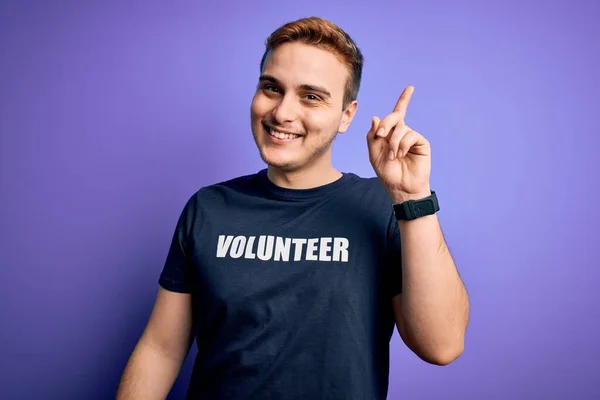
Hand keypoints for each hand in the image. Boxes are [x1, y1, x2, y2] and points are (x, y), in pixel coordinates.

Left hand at [367, 86, 431, 202]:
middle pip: (395, 117)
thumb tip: (375, 117)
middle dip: (386, 124)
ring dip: (393, 143)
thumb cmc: (388, 173)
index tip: (411, 88)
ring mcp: (412, 137)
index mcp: (390, 134)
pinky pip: (410, 135)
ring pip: (401, 128)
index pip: (396, 114)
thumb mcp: (374, 154)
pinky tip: (401, 155)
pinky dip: (403, 145)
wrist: (401, 187)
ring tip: (393, 156)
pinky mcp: (421, 143)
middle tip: (380, 135)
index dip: (404, 100)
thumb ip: (372, 136)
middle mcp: (402, 133)